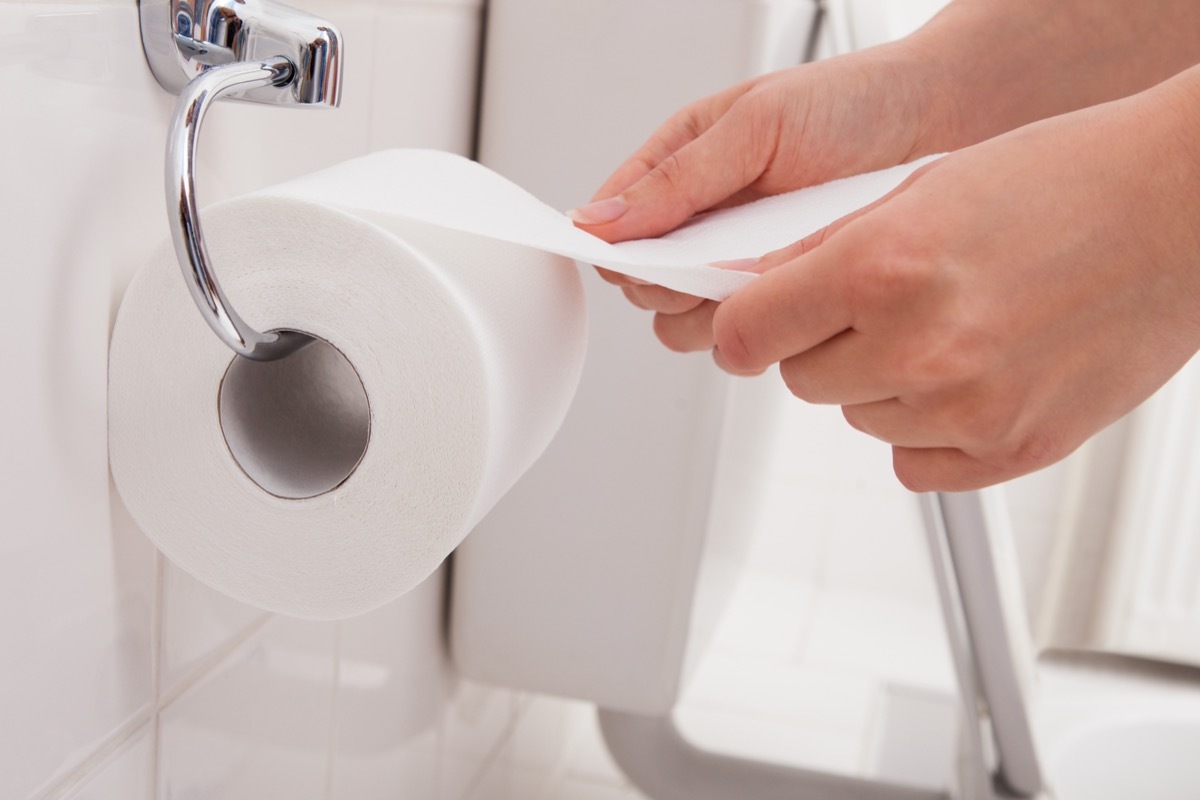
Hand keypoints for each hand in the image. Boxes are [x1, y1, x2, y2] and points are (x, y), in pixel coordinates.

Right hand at [568, 45, 948, 351]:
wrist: (942, 124)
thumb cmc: (853, 103)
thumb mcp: (758, 124)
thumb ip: (677, 177)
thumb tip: (598, 219)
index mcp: (679, 167)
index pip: (613, 229)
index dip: (623, 252)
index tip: (654, 257)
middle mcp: (703, 221)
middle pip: (646, 288)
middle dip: (674, 286)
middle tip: (719, 261)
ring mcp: (740, 262)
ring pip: (690, 322)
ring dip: (717, 310)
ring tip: (764, 270)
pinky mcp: (782, 293)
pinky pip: (750, 331)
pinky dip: (766, 318)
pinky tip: (796, 283)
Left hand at [712, 78, 1199, 489]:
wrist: (1180, 211)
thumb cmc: (1065, 183)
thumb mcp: (922, 190)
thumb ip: (827, 253)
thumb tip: (755, 296)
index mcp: (882, 266)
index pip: (744, 333)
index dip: (744, 328)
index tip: (751, 327)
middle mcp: (919, 345)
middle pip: (800, 380)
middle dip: (822, 346)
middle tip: (878, 308)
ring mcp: (967, 407)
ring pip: (859, 419)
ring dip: (882, 384)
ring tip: (950, 327)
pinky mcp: (1013, 449)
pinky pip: (914, 464)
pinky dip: (927, 431)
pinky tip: (970, 377)